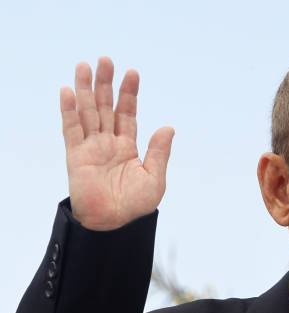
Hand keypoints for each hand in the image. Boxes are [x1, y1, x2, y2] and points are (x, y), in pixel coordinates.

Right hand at [60, 57, 174, 230]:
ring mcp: (91, 148)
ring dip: (85, 90)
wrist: (114, 224)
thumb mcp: (154, 177)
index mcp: (128, 146)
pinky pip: (71, 130)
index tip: (132, 73)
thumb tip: (168, 127)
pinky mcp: (76, 156)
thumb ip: (158, 152)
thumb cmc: (135, 205)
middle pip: (106, 107)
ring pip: (88, 112)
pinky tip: (67, 92)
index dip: (129, 93)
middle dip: (106, 83)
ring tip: (85, 66)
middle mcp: (108, 143)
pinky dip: (68, 111)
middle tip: (105, 59)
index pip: (128, 113)